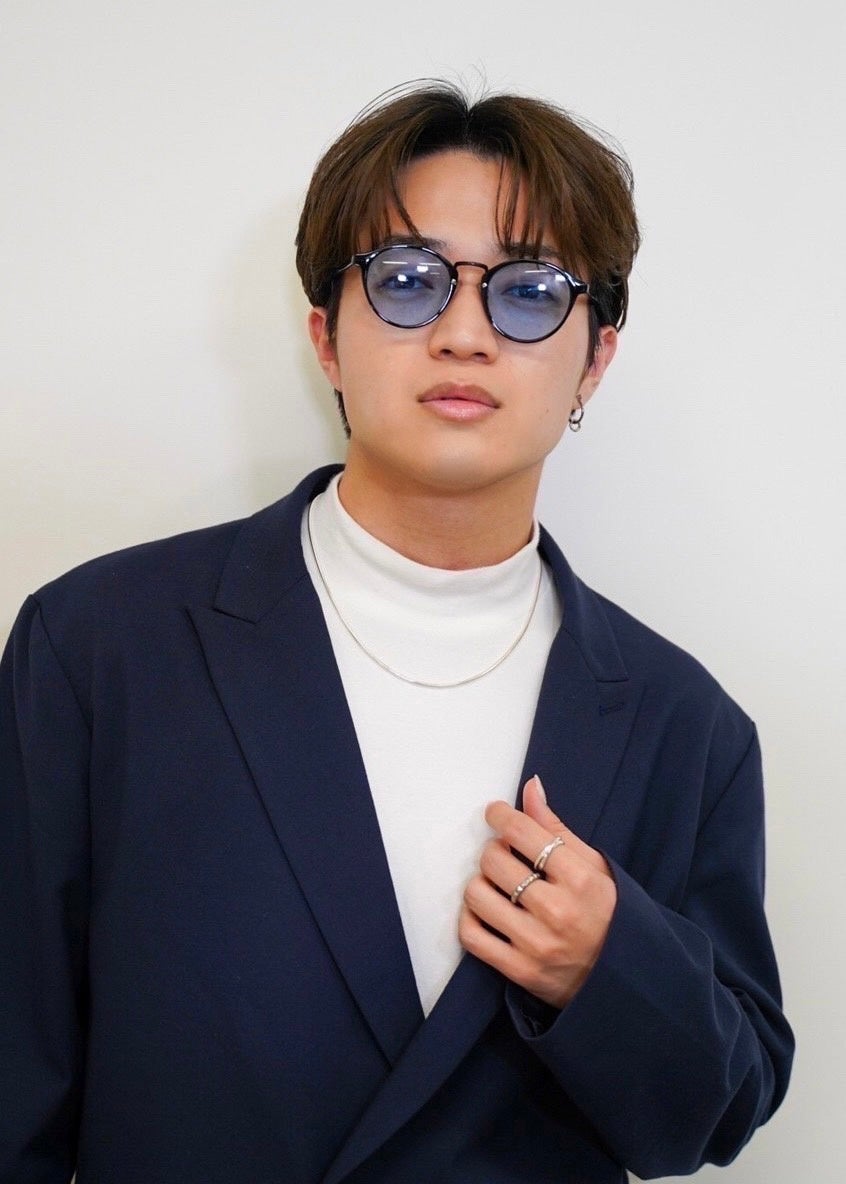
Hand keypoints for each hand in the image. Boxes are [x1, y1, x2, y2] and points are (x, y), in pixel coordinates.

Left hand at [459, 775, 616, 1008]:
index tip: (496, 813)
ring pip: (477, 895)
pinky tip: (486, 911)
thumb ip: (557, 829)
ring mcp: (536, 944)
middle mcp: (557, 912)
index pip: (522, 833)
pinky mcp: (519, 971)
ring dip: (481, 884)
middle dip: (494, 851)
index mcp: (580, 880)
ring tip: (498, 886)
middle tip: (505, 856)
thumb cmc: (607, 914)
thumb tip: (530, 788)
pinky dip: (470, 918)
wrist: (619, 978)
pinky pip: (472, 936)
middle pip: (494, 861)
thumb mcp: (594, 867)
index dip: (501, 816)